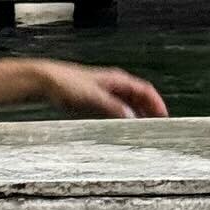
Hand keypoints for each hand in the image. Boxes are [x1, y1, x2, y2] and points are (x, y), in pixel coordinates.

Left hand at [38, 61, 168, 118]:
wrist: (44, 81)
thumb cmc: (66, 83)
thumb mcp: (93, 97)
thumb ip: (114, 108)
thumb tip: (132, 118)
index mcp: (117, 79)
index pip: (146, 90)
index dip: (157, 104)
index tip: (165, 118)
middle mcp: (113, 84)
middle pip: (139, 97)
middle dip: (149, 111)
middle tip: (157, 127)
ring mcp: (103, 91)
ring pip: (127, 104)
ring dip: (136, 116)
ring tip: (143, 130)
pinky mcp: (93, 99)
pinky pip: (114, 109)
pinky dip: (122, 118)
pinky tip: (120, 128)